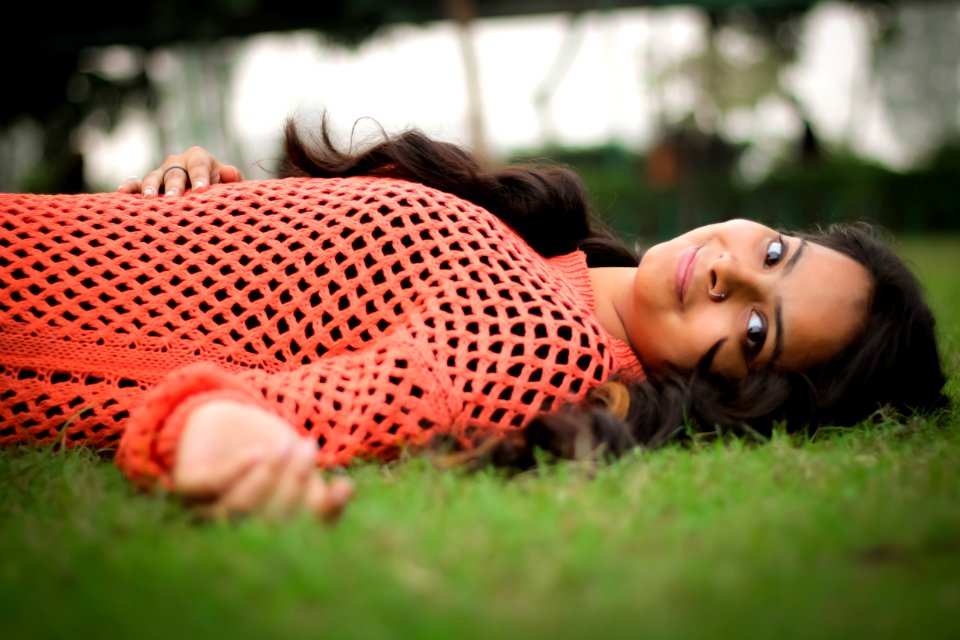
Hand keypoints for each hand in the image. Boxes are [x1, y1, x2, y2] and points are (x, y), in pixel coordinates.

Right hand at [117, 146, 243, 197]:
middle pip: (175, 172)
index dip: (200, 177)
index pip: (198, 165)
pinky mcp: (149, 185)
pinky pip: (137, 183)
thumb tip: (229, 172)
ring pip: (154, 177)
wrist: (208, 196)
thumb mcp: (230, 185)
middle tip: (176, 198)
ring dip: (151, 187)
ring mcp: (161, 173)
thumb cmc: (221, 190)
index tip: (202, 191)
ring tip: (149, 199)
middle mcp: (178, 162)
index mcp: (199, 158)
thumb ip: (233, 179)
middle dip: (175, 185)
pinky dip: (130, 187)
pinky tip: (122, 193)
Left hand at [172, 399, 352, 521]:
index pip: (300, 536)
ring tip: (285, 444)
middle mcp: (235, 528)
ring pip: (239, 507)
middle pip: (269, 522)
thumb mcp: (296, 463)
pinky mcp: (186, 486)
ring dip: (267, 476)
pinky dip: (238, 470)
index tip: (344, 486)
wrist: (225, 418)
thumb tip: (346, 490)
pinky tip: (259, 452)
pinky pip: (211, 485)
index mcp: (267, 531)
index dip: (324, 516)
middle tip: (309, 448)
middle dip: (294, 485)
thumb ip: (318, 484)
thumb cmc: (269, 448)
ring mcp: (207, 510)